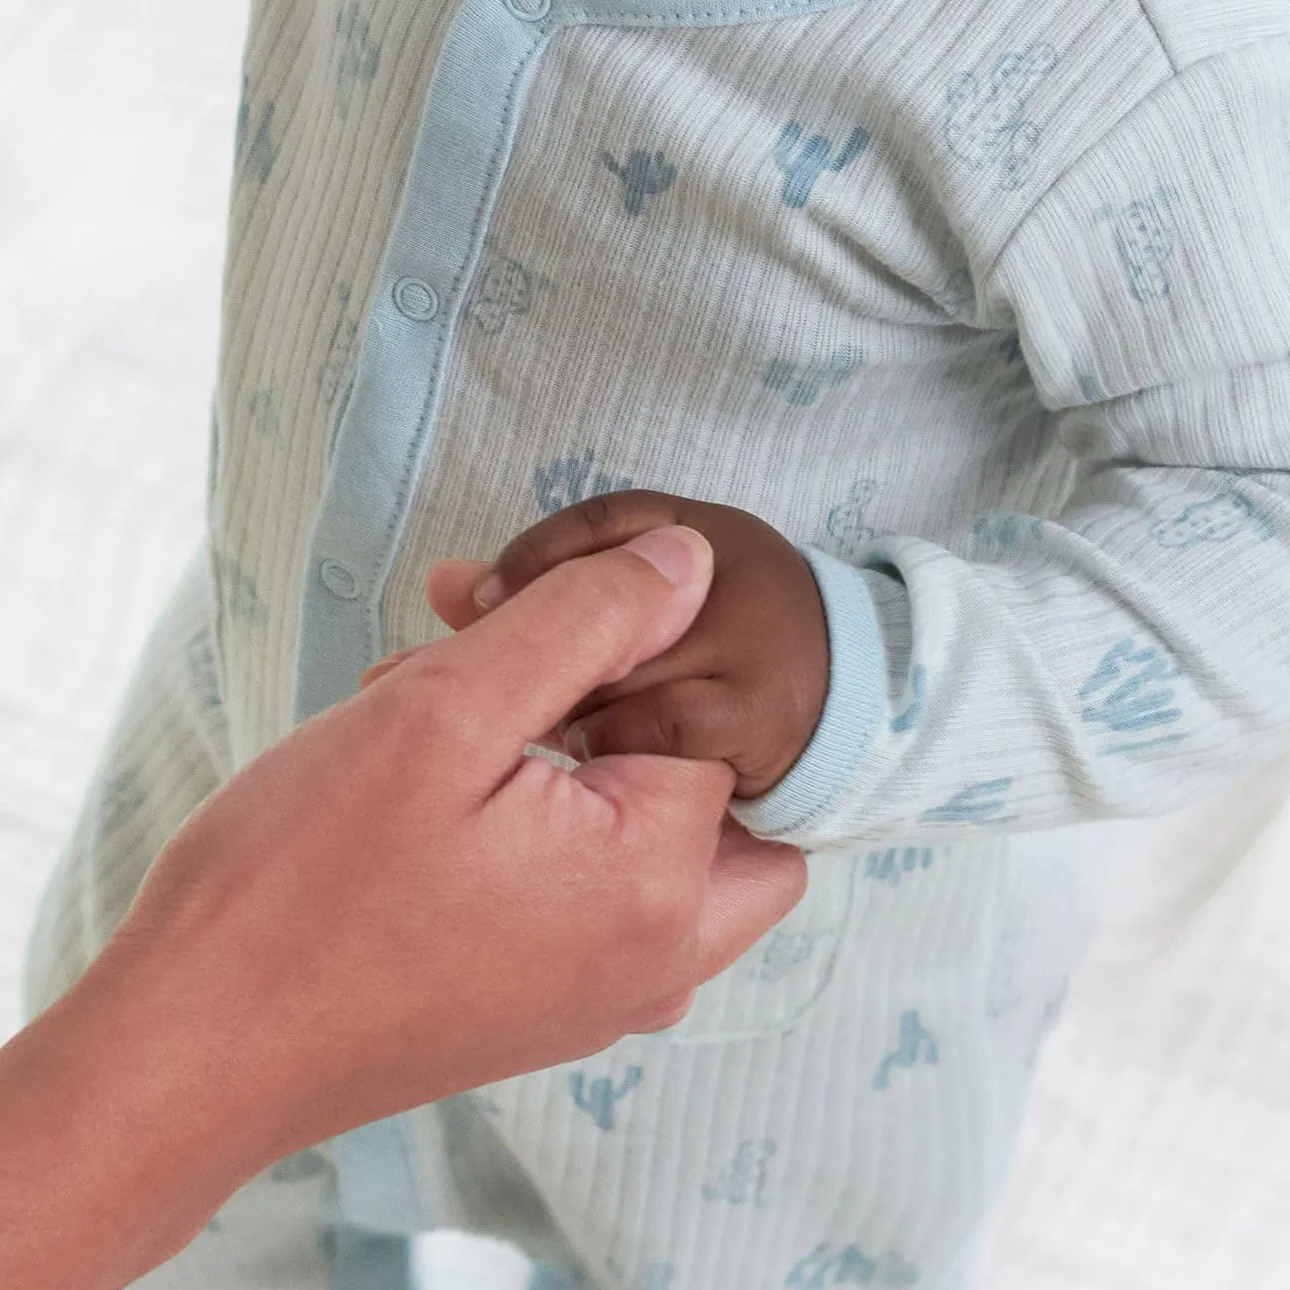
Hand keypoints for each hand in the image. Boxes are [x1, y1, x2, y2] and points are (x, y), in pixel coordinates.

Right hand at [87, 526, 806, 1163]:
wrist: (198, 1046)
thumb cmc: (302, 881)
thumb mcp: (441, 711)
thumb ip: (584, 625)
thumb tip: (693, 564)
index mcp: (659, 885)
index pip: (706, 710)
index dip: (602, 642)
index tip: (485, 628)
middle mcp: (658, 962)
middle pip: (711, 791)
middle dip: (612, 709)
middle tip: (490, 678)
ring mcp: (600, 1001)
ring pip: (643, 838)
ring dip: (560, 762)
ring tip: (421, 726)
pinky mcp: (541, 1015)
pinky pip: (588, 897)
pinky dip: (532, 830)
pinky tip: (414, 795)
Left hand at [432, 490, 830, 799]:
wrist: (849, 708)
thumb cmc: (712, 652)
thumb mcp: (639, 603)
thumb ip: (541, 593)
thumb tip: (441, 582)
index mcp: (698, 529)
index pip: (607, 521)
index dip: (531, 558)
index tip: (471, 599)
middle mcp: (735, 571)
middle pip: (610, 600)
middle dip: (535, 648)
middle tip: (465, 684)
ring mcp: (755, 640)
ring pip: (627, 665)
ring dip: (566, 704)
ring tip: (520, 732)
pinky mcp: (761, 715)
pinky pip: (657, 726)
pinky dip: (611, 747)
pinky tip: (585, 768)